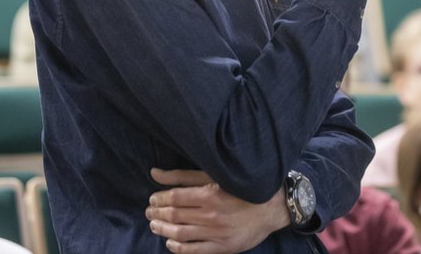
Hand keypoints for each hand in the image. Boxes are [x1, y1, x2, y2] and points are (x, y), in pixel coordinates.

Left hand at [146, 168, 289, 253]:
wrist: (271, 208)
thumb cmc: (241, 188)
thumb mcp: (214, 175)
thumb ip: (183, 175)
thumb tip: (154, 173)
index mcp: (209, 193)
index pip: (174, 197)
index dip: (159, 199)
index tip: (152, 200)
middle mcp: (211, 214)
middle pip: (175, 215)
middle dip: (157, 214)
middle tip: (149, 213)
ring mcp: (216, 233)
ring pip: (180, 233)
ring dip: (163, 230)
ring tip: (155, 226)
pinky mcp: (222, 247)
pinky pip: (194, 250)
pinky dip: (178, 248)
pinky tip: (170, 243)